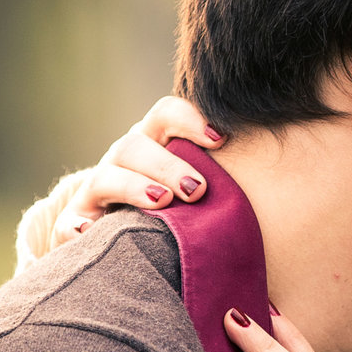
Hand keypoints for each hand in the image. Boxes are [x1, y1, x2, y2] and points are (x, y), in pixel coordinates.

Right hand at [50, 97, 223, 249]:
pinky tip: (91, 231)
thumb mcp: (189, 190)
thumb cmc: (170, 210)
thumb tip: (283, 182)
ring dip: (134, 186)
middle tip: (198, 190)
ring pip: (105, 176)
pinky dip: (78, 226)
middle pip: (136, 145)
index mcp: (151, 144)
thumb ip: (216, 178)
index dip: (189, 119)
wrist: (110, 237)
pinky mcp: (72, 225)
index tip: (219, 140)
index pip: (165, 114)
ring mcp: (93, 191)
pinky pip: (69, 223)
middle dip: (169, 165)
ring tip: (161, 203)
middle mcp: (120, 160)